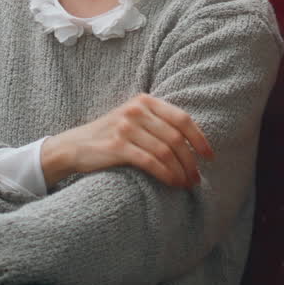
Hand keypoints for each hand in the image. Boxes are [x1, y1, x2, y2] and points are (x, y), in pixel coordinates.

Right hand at [42, 93, 213, 188]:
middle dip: (191, 161)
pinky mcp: (117, 146)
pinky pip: (151, 162)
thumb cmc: (110, 135)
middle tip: (196, 178)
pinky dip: (166, 175)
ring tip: (186, 184)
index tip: (209, 157)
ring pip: (165, 151)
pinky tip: (172, 183)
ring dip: (180, 171)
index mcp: (145, 100)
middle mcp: (136, 110)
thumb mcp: (134, 119)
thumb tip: (194, 144)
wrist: (75, 146)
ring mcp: (126, 127)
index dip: (199, 139)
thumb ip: (159, 122)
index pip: (182, 118)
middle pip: (176, 137)